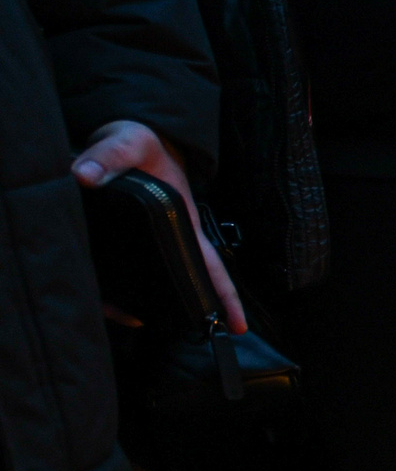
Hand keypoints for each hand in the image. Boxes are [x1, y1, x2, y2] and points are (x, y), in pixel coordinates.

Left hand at [72, 120, 246, 334]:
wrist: (126, 140)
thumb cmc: (140, 143)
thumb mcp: (131, 142)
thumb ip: (109, 155)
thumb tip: (84, 175)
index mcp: (184, 224)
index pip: (211, 265)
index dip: (226, 297)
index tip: (236, 327)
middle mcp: (169, 240)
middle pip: (182, 284)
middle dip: (183, 312)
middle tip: (169, 330)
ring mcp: (146, 243)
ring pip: (149, 282)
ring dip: (137, 302)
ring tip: (125, 316)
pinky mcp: (123, 242)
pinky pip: (121, 272)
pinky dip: (112, 289)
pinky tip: (102, 298)